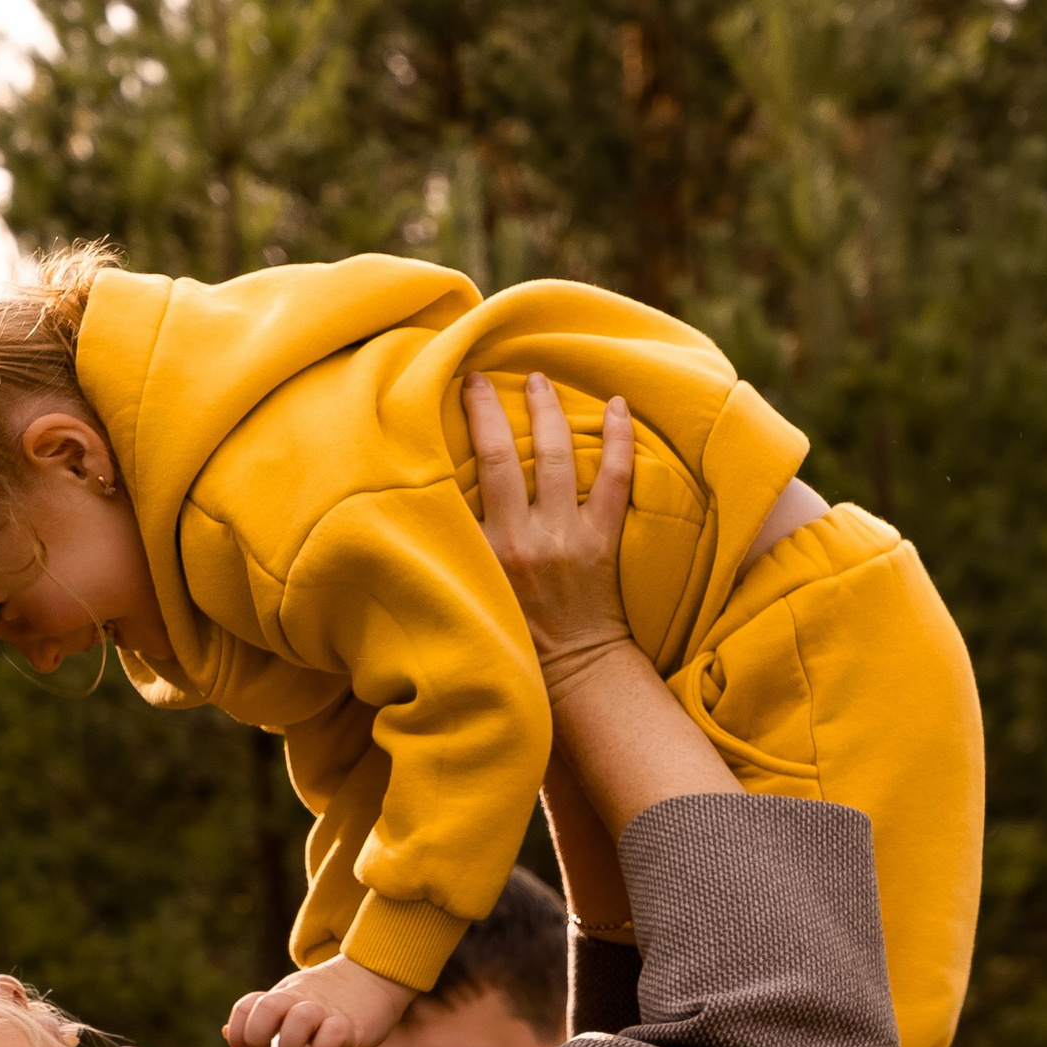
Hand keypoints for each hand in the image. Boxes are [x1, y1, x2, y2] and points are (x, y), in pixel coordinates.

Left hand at [223, 952, 415, 1046]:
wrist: (373, 978)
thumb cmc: (325, 1000)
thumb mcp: (288, 1004)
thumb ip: (260, 1018)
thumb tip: (228, 1033)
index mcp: (282, 996)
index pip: (246, 1007)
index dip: (238, 1032)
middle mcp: (299, 1000)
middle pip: (267, 1009)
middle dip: (258, 1036)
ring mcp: (325, 1011)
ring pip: (299, 1020)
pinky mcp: (351, 1025)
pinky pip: (332, 1037)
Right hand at [466, 372, 635, 683]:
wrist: (574, 671)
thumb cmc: (515, 634)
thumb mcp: (470, 592)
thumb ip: (456, 549)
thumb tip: (428, 502)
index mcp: (480, 552)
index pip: (459, 480)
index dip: (456, 431)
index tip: (450, 394)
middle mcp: (519, 539)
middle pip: (501, 456)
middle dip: (490, 408)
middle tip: (485, 375)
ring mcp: (564, 538)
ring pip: (557, 457)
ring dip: (548, 411)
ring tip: (539, 380)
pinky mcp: (602, 541)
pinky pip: (615, 480)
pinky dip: (618, 440)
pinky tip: (618, 406)